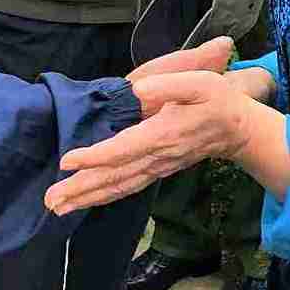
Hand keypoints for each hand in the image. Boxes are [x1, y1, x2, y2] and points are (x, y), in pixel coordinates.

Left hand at [47, 42, 259, 214]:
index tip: (68, 160)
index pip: (124, 148)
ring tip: (57, 207)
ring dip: (87, 197)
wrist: (238, 130)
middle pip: (114, 176)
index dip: (96, 156)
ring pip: (118, 186)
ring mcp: (156, 167)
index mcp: (163, 134)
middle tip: (51, 200)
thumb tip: (137, 91)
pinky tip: (85, 201)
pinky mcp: (155, 170)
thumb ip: (170, 85)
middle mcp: (157, 157)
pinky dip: (103, 195)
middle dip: (81, 189)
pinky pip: (125, 186)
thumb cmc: (217, 102)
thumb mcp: (200, 82)